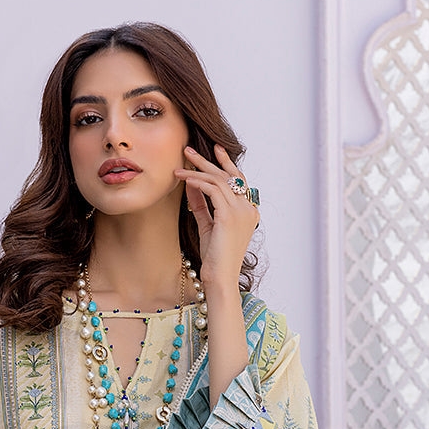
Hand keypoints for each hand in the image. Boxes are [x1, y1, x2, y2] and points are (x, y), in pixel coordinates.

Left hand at [175, 144, 259, 287]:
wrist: (220, 278)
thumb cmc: (215, 258)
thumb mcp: (208, 225)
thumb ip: (202, 205)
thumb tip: (192, 186)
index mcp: (248, 212)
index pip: (238, 181)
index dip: (226, 163)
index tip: (214, 150)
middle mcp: (248, 209)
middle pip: (228, 176)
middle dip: (208, 161)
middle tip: (189, 150)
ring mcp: (241, 211)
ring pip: (219, 180)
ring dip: (197, 171)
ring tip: (179, 166)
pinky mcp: (229, 216)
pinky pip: (212, 190)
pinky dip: (197, 183)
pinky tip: (185, 180)